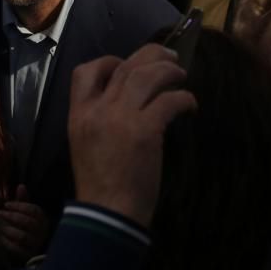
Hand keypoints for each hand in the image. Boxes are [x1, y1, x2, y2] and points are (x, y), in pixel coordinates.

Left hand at [0, 184, 48, 262]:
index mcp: (43, 219)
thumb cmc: (31, 229)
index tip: (6, 204)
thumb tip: (21, 186)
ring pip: (23, 236)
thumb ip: (24, 201)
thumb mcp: (29, 214)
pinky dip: (8, 243)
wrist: (36, 252)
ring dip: (9, 230)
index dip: (19, 206)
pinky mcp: (28, 256)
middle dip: (12, 216)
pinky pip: (18, 250)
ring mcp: (36, 244)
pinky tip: (0, 237)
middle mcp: (41, 231)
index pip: (34, 210)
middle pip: (28, 222)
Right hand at [68, 44, 195, 228]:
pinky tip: (191, 105)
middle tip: (169, 58)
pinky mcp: (145, 131)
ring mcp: (121, 118)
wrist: (108, 214)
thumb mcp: (85, 144)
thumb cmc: (99, 184)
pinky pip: (169, 101)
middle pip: (125, 66)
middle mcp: (98, 109)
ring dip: (169, 71)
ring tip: (181, 76)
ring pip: (147, 75)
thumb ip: (100, 119)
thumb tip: (128, 101)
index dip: (110, 61)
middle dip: (150, 55)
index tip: (128, 66)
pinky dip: (184, 98)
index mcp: (78, 114)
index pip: (85, 71)